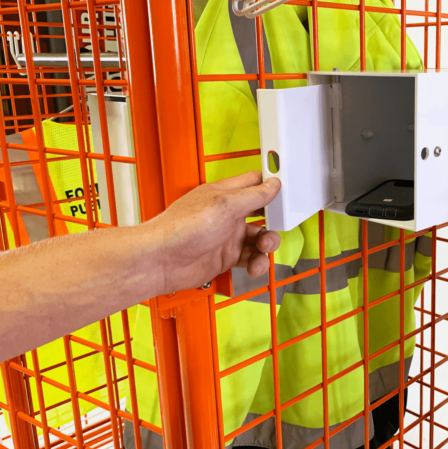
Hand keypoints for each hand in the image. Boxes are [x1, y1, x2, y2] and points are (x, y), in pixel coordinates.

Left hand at [144, 171, 281, 294]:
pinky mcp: (225, 257)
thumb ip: (253, 195)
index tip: (286, 192)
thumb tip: (273, 184)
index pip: (255, 182)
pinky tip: (254, 266)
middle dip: (274, 221)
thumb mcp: (224, 205)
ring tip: (263, 251)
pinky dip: (257, 263)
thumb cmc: (181, 228)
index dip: (272, 185)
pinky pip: (250, 258)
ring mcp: (227, 236)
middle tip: (276, 227)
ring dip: (267, 246)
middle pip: (262, 213)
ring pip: (259, 238)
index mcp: (225, 194)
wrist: (161, 262)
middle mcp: (228, 214)